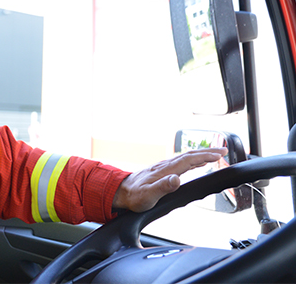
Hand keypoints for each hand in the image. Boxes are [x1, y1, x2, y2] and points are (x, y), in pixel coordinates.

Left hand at [112, 147, 227, 212]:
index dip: (205, 157)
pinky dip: (192, 160)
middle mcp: (166, 166)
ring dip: (201, 155)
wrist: (121, 192)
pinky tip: (196, 163)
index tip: (220, 155)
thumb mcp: (149, 195)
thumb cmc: (134, 196)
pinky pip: (181, 162)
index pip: (189, 160)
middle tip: (224, 150)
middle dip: (208, 152)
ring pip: (186, 157)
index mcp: (166, 170)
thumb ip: (163, 187)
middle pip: (190, 155)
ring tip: (215, 154)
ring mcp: (164, 167)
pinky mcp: (162, 171)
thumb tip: (176, 179)